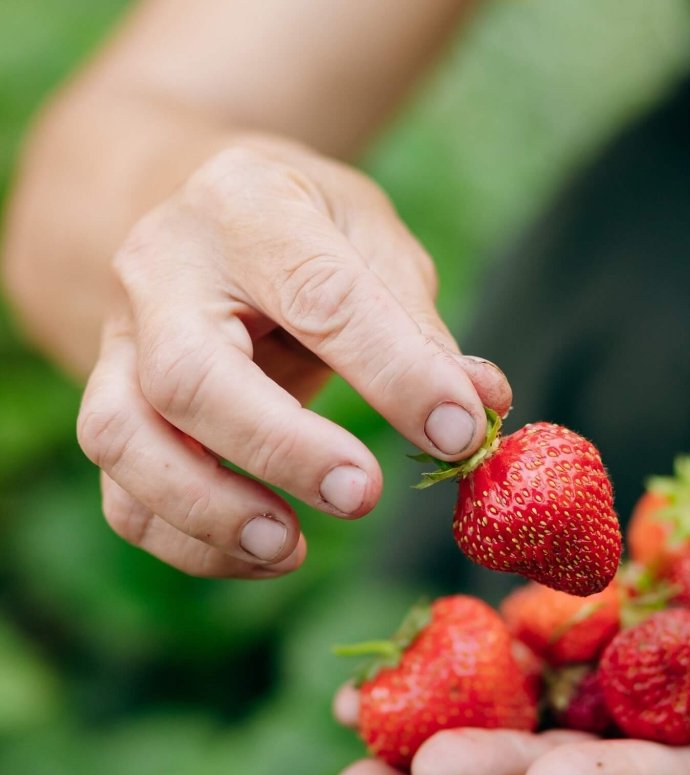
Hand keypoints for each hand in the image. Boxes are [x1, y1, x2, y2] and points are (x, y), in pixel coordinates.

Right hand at [77, 139, 509, 576]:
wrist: (198, 213)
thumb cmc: (305, 229)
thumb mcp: (371, 239)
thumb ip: (418, 326)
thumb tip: (482, 404)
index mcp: (246, 205)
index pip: (320, 295)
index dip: (394, 372)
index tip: (457, 434)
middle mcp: (162, 270)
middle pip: (190, 374)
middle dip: (282, 448)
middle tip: (361, 496)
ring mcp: (118, 341)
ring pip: (125, 439)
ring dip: (208, 511)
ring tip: (290, 549)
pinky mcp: (108, 403)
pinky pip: (122, 493)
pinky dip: (188, 542)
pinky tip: (266, 554)